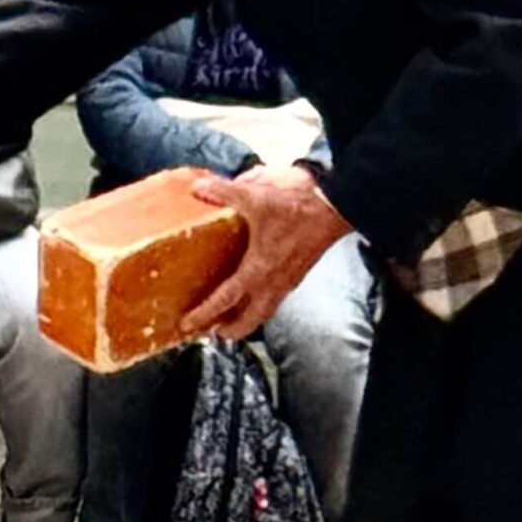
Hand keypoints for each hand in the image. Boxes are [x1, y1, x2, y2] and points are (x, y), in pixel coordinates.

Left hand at [182, 165, 351, 340]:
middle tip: (211, 334)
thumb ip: (224, 192)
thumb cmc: (298, 207)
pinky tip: (255, 295)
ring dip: (246, 320)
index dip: (204, 314)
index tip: (187, 324)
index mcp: (258, 270)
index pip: (226, 300)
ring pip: (263, 312)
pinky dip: (260, 306)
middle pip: (248, 320)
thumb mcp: (257, 196)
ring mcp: (287, 281)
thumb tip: (198, 188)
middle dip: (229, 330)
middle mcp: (272, 283)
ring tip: (231, 322)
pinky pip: (274, 300)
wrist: (334, 209)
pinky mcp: (296, 275)